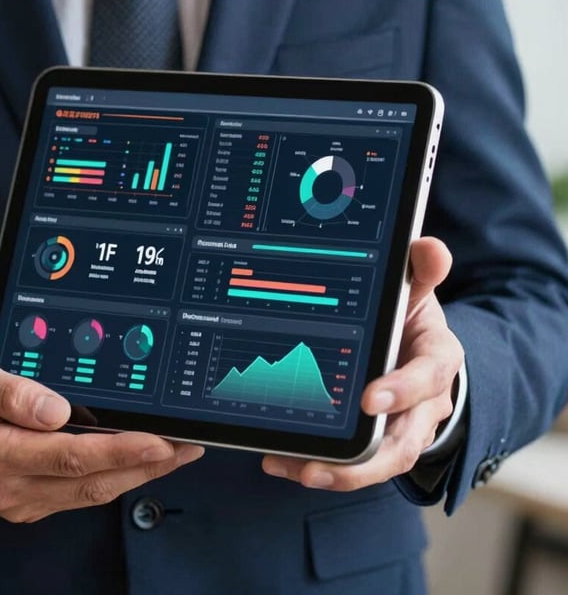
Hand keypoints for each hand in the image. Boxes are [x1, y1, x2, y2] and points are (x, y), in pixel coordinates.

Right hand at [0, 353, 202, 521]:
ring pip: (90, 493)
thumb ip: (8, 391)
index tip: (161, 439)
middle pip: (92, 482)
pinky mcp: (26, 499)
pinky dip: (112, 477)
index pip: (72, 456)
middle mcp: (13, 486)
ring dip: (135, 474)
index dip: (121, 450)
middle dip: (146, 465)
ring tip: (175, 452)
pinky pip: (77, 493)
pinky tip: (135, 460)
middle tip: (188, 445)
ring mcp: (20, 498)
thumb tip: (55, 408)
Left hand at [262, 236, 463, 489]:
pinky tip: (281, 461)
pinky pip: (353, 461)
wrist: (415, 345)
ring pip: (379, 461)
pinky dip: (319, 463)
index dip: (403, 389)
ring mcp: (401, 425)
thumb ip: (420, 269)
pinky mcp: (376, 440)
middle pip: (404, 441)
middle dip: (366, 460)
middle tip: (319, 466)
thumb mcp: (415, 289)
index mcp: (436, 359)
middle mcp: (424, 402)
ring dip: (339, 472)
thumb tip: (427, 246)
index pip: (428, 377)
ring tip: (297, 469)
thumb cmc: (409, 316)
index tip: (370, 398)